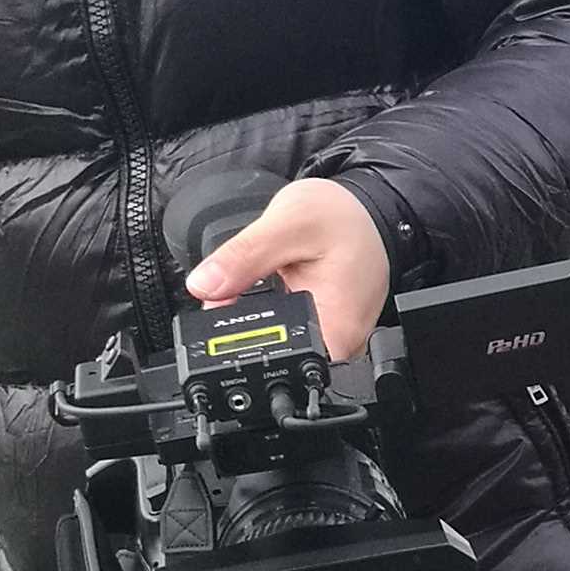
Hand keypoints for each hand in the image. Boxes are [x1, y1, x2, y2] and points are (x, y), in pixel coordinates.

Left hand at [185, 176, 388, 352]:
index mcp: (338, 329)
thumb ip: (244, 257)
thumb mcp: (287, 225)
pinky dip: (271, 314)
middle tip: (234, 286)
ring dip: (256, 319)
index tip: (223, 304)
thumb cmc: (343, 218)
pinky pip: (293, 333)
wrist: (366, 211)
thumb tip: (203, 285)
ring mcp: (338, 340)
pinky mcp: (330, 330)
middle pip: (278, 356)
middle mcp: (344, 344)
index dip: (240, 339)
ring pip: (282, 345)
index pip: (281, 359)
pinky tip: (272, 287)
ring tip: (257, 280)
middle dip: (244, 326)